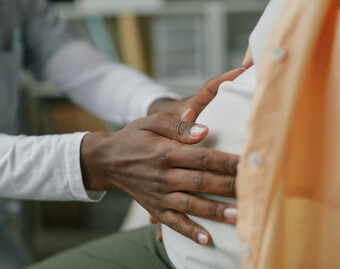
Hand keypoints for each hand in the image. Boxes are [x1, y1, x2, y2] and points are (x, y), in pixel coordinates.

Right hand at [145, 65, 248, 241]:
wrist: (107, 160)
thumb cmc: (134, 137)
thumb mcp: (152, 122)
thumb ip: (178, 125)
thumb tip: (204, 130)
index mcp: (165, 152)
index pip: (202, 157)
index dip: (227, 161)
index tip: (249, 163)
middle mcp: (163, 175)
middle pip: (202, 182)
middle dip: (230, 187)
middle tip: (255, 190)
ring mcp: (159, 195)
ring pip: (191, 205)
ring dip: (215, 211)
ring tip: (239, 217)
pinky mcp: (154, 208)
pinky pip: (173, 223)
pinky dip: (189, 232)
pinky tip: (207, 240)